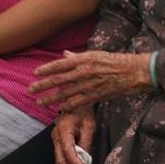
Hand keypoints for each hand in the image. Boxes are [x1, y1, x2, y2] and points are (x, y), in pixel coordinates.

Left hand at [29, 51, 153, 111]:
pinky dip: (68, 106)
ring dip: (51, 98)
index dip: (46, 69)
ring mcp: (90, 84)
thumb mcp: (96, 54)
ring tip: (40, 101)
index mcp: (84, 59)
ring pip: (66, 93)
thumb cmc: (115, 61)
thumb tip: (65, 55)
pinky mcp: (96, 95)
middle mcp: (84, 71)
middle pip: (59, 79)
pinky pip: (79, 102)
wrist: (133, 71)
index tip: (35, 73)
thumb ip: (78, 57)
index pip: (60, 64)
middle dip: (43, 85)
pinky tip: (60, 109)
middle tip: (30, 89)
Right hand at [51, 106, 96, 163]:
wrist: (75, 103)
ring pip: (61, 162)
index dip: (75, 161)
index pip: (67, 149)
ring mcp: (56, 141)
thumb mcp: (89, 125)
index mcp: (63, 128)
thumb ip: (86, 142)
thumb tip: (86, 160)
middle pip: (61, 160)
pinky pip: (63, 159)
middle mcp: (56, 136)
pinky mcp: (59, 145)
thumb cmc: (83, 112)